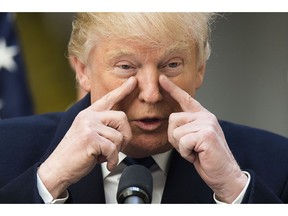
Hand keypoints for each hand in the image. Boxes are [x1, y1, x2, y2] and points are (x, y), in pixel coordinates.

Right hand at [38, 77, 136, 198]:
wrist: (57, 169)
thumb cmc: (75, 154)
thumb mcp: (87, 134)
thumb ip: (101, 126)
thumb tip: (122, 128)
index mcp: (88, 114)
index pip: (108, 98)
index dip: (122, 90)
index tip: (133, 81)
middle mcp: (88, 116)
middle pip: (121, 118)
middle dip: (125, 136)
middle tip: (116, 148)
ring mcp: (88, 126)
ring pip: (119, 136)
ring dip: (116, 151)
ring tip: (103, 156)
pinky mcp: (90, 138)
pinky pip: (113, 149)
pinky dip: (112, 160)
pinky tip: (105, 163)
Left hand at [159, 75, 247, 202]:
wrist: (223, 173)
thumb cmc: (207, 157)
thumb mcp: (194, 138)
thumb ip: (186, 126)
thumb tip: (172, 120)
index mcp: (202, 116)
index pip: (185, 98)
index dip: (172, 89)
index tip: (161, 79)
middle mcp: (205, 116)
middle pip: (173, 119)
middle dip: (175, 137)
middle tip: (189, 147)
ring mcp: (207, 124)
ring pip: (176, 132)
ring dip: (181, 147)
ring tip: (195, 151)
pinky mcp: (206, 134)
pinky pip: (182, 142)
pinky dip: (186, 153)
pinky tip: (197, 154)